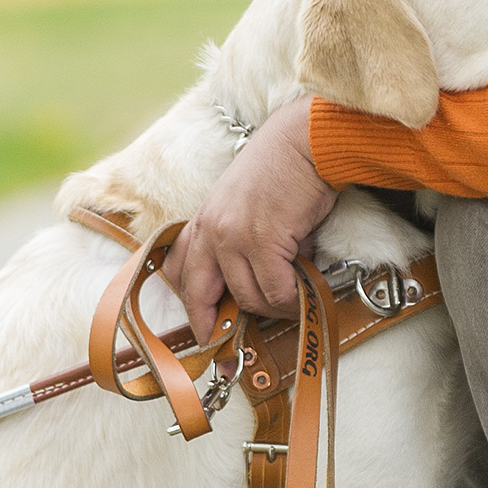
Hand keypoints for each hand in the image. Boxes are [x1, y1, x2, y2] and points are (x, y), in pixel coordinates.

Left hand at [163, 98, 336, 340]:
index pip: (180, 271)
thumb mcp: (246, 202)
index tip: (203, 333)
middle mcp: (212, 229)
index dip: (191, 308)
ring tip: (292, 294)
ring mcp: (234, 236)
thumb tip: (257, 284)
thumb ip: (240, 238)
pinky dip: (292, 297)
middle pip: (201, 294)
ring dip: (272, 305)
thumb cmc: (285, 168)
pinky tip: (305, 285)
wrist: (307, 141)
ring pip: (247, 298)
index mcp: (205, 218)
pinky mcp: (263, 241)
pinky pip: (276, 291)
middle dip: (214, 325)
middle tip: (229, 346)